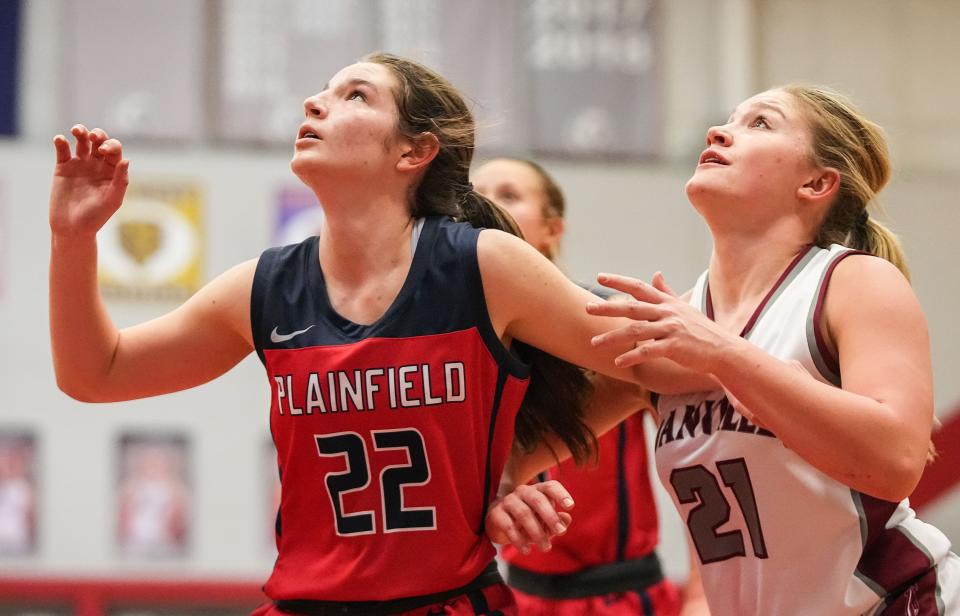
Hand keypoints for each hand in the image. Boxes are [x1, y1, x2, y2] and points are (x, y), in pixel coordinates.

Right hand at [49, 124, 129, 237]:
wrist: (72, 228)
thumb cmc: (96, 217)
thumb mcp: (112, 200)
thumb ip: (120, 181)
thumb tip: (126, 160)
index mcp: (112, 171)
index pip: (114, 150)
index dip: (110, 145)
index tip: (103, 151)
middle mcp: (97, 165)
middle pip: (99, 140)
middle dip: (97, 134)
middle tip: (93, 138)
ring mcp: (80, 164)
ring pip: (81, 140)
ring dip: (80, 131)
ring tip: (76, 131)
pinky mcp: (63, 167)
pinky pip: (62, 149)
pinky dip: (60, 142)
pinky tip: (60, 140)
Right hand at [484, 480, 572, 554]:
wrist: (498, 524)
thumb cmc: (527, 521)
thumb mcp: (544, 523)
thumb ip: (557, 521)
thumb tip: (566, 520)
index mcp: (537, 490)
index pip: (550, 487)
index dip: (561, 494)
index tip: (570, 507)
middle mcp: (523, 491)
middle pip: (538, 499)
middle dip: (550, 516)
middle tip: (560, 531)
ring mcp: (508, 501)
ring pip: (524, 514)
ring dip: (537, 532)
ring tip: (545, 548)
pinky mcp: (496, 514)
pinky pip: (509, 526)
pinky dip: (519, 540)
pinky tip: (526, 550)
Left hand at [587, 272, 737, 373]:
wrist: (723, 349)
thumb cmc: (701, 329)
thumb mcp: (684, 307)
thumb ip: (666, 292)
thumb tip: (656, 273)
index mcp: (667, 303)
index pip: (639, 287)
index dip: (619, 281)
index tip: (599, 276)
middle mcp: (667, 313)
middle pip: (632, 308)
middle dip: (608, 307)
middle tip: (586, 307)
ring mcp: (671, 329)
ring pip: (636, 331)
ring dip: (613, 337)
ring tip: (594, 342)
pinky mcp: (675, 346)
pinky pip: (649, 351)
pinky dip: (633, 356)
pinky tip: (618, 362)